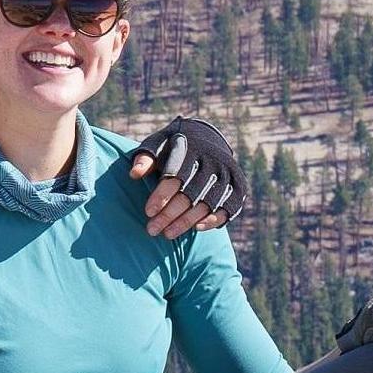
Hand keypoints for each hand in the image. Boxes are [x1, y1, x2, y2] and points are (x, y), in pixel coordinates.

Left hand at [129, 117, 246, 236]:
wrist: (207, 137)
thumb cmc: (174, 146)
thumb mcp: (158, 144)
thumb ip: (146, 158)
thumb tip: (134, 174)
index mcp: (191, 148)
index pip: (175, 176)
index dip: (161, 195)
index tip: (148, 212)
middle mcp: (213, 161)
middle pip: (190, 194)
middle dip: (170, 214)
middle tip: (152, 229)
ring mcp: (228, 175)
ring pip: (207, 204)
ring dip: (187, 221)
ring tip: (167, 234)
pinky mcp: (238, 187)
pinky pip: (228, 208)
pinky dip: (212, 219)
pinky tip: (196, 228)